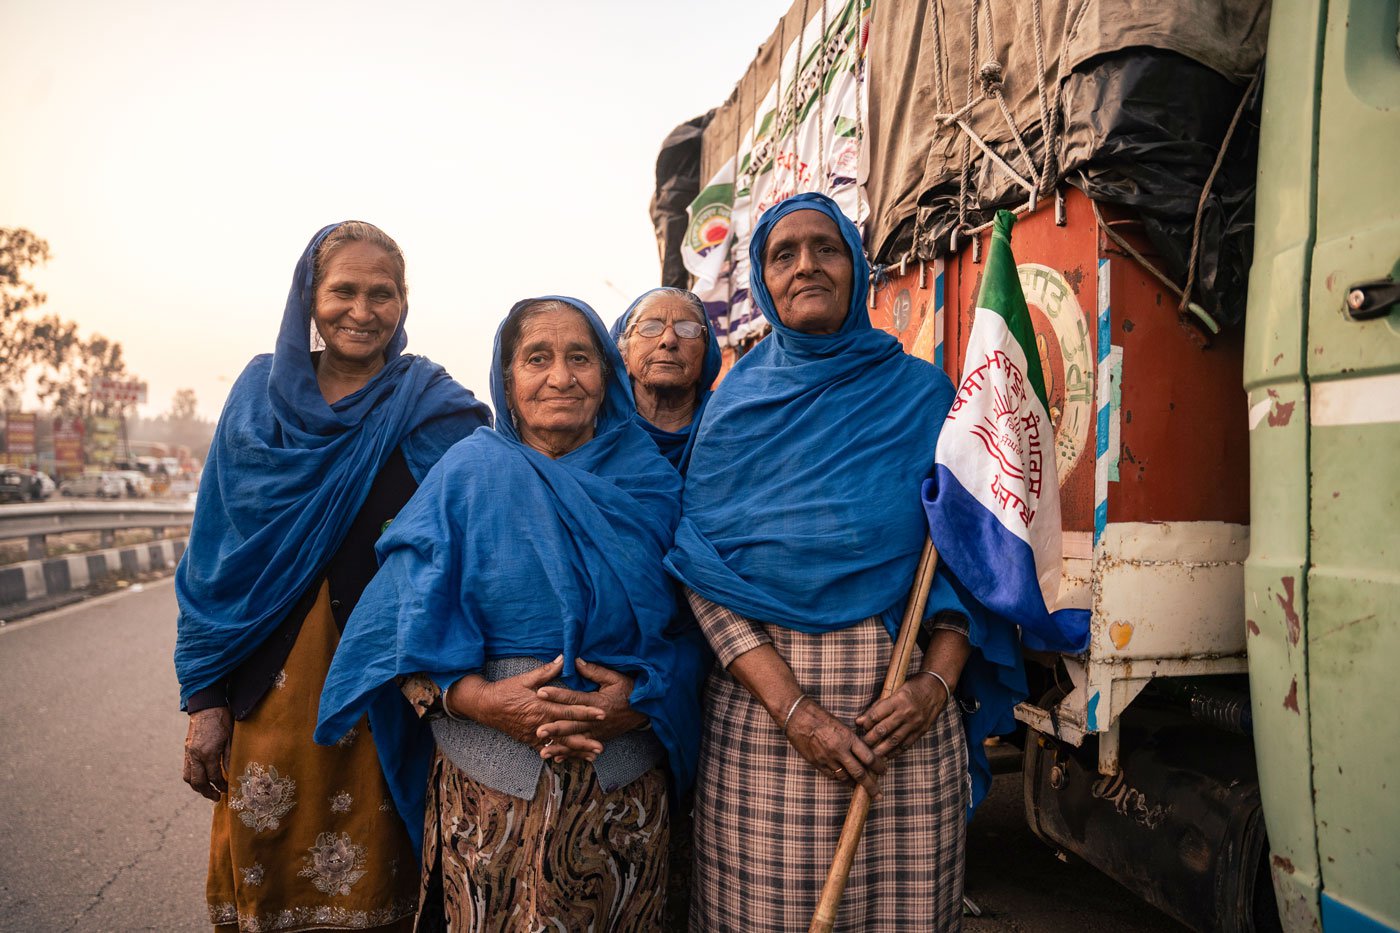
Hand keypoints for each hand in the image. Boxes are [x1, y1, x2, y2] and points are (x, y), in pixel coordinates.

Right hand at [183, 707, 231, 800]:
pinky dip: (192, 777)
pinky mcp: (186, 749)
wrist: (206, 705)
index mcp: (208, 753)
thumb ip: (229, 758)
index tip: (228, 790)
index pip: (214, 777)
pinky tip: (201, 779)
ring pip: (188, 778)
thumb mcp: (230, 738)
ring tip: (207, 791)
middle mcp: (195, 755)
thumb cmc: (222, 720)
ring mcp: (189, 753)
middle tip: (216, 797)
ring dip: (197, 787)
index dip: (221, 786)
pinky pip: (186, 769)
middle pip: (198, 782)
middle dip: (207, 792)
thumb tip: (231, 773)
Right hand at [445, 656, 604, 751]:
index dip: (586, 712)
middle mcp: (539, 722)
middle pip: (566, 732)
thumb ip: (547, 671)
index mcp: (541, 706)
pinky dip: (559, 754)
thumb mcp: (526, 678)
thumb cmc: (507, 690)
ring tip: (592, 757)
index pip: (568, 710)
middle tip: (601, 746)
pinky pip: (546, 749)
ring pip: (558, 744)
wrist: (485, 705)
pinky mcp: (528, 741)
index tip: (601, 714)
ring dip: (576, 751)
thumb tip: (564, 658)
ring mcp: (534, 734)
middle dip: (585, 739)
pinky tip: (571, 759)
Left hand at [535, 658, 647, 762]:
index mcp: (598, 702)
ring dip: (559, 746)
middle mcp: (596, 719)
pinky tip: (556, 759)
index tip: (541, 692)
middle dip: (554, 728)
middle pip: (572, 724)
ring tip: (543, 751)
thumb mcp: (614, 677)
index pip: (574, 698)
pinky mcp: (599, 738)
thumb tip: (575, 661)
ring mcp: (597, 732)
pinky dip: (569, 755)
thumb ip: (594, 671)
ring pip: (575, 740)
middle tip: (538, 730)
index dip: (557, 695)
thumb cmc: (629, 690)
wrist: (645, 710)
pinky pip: (582, 749)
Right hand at [784, 698, 886, 797]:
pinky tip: (845, 779)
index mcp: (848, 738)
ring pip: (845, 778)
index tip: (883, 771)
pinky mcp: (817, 763)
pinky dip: (840, 779)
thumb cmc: (820, 717)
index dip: (878, 766)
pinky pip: (832, 776)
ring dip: (854, 783)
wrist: (797, 716)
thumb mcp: (841, 725)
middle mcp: (839, 750)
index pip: (869, 757)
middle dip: (870, 786)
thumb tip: (865, 753)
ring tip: (861, 786)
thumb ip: (852, 740)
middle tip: (878, 794)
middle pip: (859, 773)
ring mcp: (827, 758)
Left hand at [855, 672, 948, 759]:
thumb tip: (858, 721)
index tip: (861, 727)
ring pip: (894, 740)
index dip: (866, 723)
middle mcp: (906, 712)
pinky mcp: (921, 731)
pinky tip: (887, 755)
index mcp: (898, 700)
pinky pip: (906, 745)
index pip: (876, 715)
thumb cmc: (912, 687)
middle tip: (862, 744)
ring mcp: (914, 723)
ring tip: (871, 754)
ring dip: (880, 749)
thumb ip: (876, 706)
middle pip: (883, 730)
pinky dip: (895, 752)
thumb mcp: (894, 690)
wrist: (936, 689)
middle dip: (870, 739)